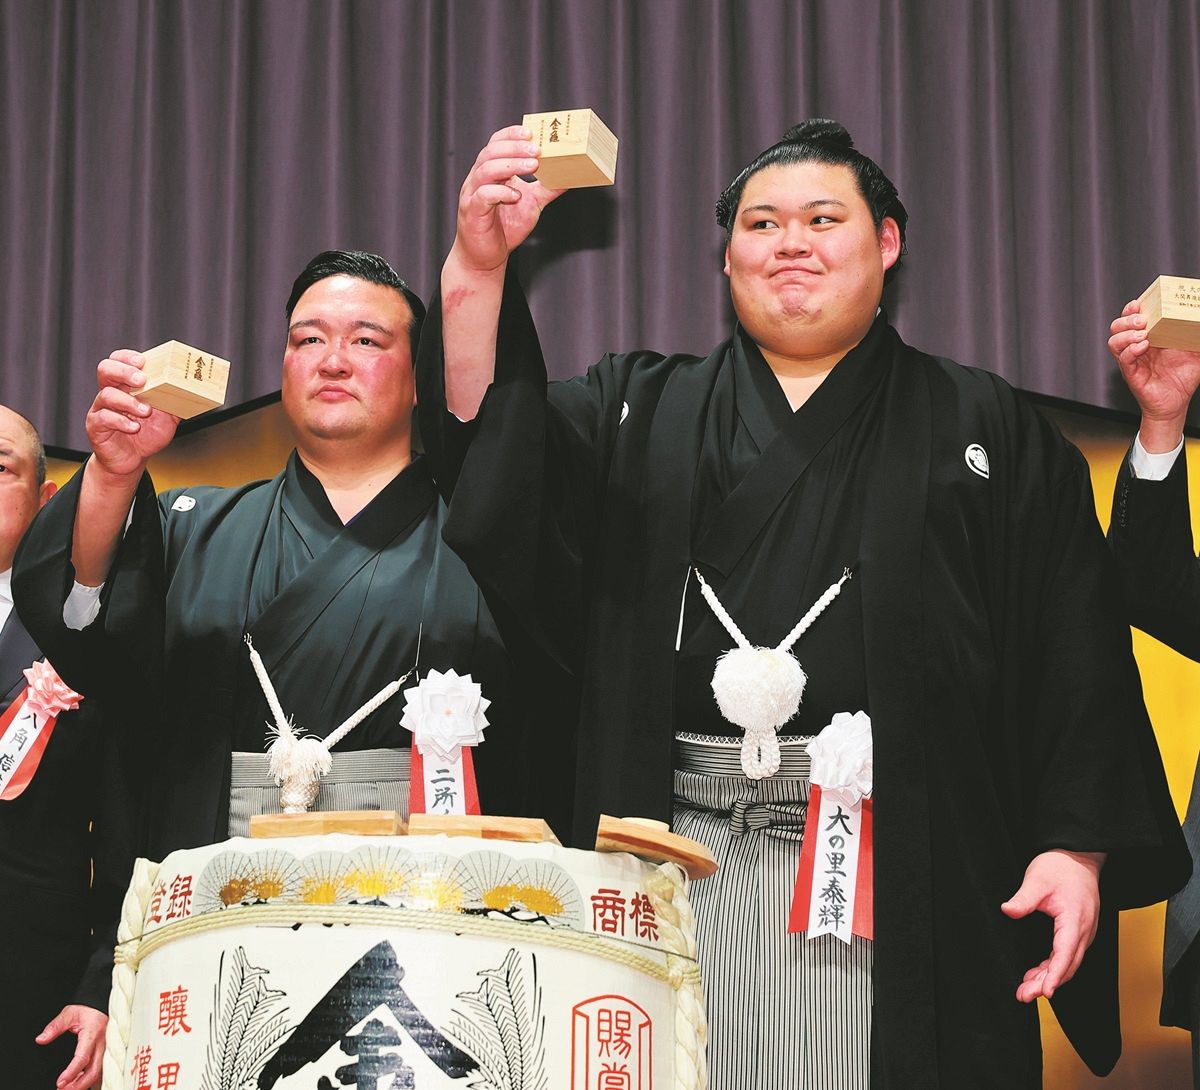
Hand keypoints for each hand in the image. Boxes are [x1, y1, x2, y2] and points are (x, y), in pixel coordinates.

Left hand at [37, 1004, 106, 1089]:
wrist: (100, 1006)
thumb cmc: (86, 1010)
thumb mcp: (69, 1013)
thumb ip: (55, 1026)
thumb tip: (41, 1039)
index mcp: (93, 1034)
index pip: (83, 1058)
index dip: (71, 1072)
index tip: (60, 1082)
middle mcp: (102, 1044)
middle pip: (94, 1071)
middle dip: (78, 1085)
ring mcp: (106, 1049)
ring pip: (98, 1073)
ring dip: (83, 1084)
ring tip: (68, 1089)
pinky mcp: (106, 1053)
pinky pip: (100, 1070)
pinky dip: (89, 1079)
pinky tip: (77, 1082)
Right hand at [85, 350, 179, 476]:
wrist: (133, 459)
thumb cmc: (147, 434)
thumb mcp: (168, 417)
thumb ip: (176, 402)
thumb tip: (195, 391)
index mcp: (126, 385)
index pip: (119, 360)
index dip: (127, 357)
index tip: (142, 361)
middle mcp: (111, 393)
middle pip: (106, 370)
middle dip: (123, 371)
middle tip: (141, 380)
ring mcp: (101, 408)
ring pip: (107, 395)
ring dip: (129, 401)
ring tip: (146, 411)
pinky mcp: (96, 426)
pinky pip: (104, 418)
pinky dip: (121, 421)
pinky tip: (134, 427)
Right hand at [451, 125, 564, 274]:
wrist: (485, 258)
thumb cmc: (504, 228)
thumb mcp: (532, 205)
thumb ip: (548, 190)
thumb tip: (570, 177)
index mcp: (491, 172)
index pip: (496, 143)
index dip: (511, 135)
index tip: (531, 132)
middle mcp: (479, 179)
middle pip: (491, 152)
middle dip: (514, 147)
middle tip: (537, 149)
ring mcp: (473, 194)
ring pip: (486, 170)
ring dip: (510, 165)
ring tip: (532, 166)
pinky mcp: (472, 211)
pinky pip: (484, 195)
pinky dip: (500, 192)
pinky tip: (516, 195)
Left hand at [1001, 849, 1103, 1001]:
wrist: (1078, 857)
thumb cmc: (1059, 867)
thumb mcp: (1037, 879)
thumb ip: (1024, 898)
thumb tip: (1008, 910)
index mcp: (1075, 920)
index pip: (1065, 954)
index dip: (1054, 975)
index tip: (1044, 992)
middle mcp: (1083, 931)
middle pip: (1067, 965)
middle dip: (1046, 983)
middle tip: (1024, 995)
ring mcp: (1082, 933)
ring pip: (1067, 964)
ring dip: (1048, 978)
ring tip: (1026, 991)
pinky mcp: (1077, 932)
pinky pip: (1066, 955)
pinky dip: (1052, 967)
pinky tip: (1036, 974)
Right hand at [1110, 300, 1199, 449]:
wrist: (1177, 403)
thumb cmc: (1183, 378)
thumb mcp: (1196, 351)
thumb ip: (1199, 336)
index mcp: (1149, 338)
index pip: (1131, 319)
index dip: (1131, 309)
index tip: (1139, 302)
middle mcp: (1136, 348)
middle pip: (1117, 328)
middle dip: (1125, 320)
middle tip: (1140, 319)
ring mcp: (1132, 361)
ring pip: (1114, 342)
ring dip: (1125, 335)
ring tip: (1141, 334)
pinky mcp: (1132, 374)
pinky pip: (1124, 360)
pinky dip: (1130, 351)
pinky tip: (1142, 347)